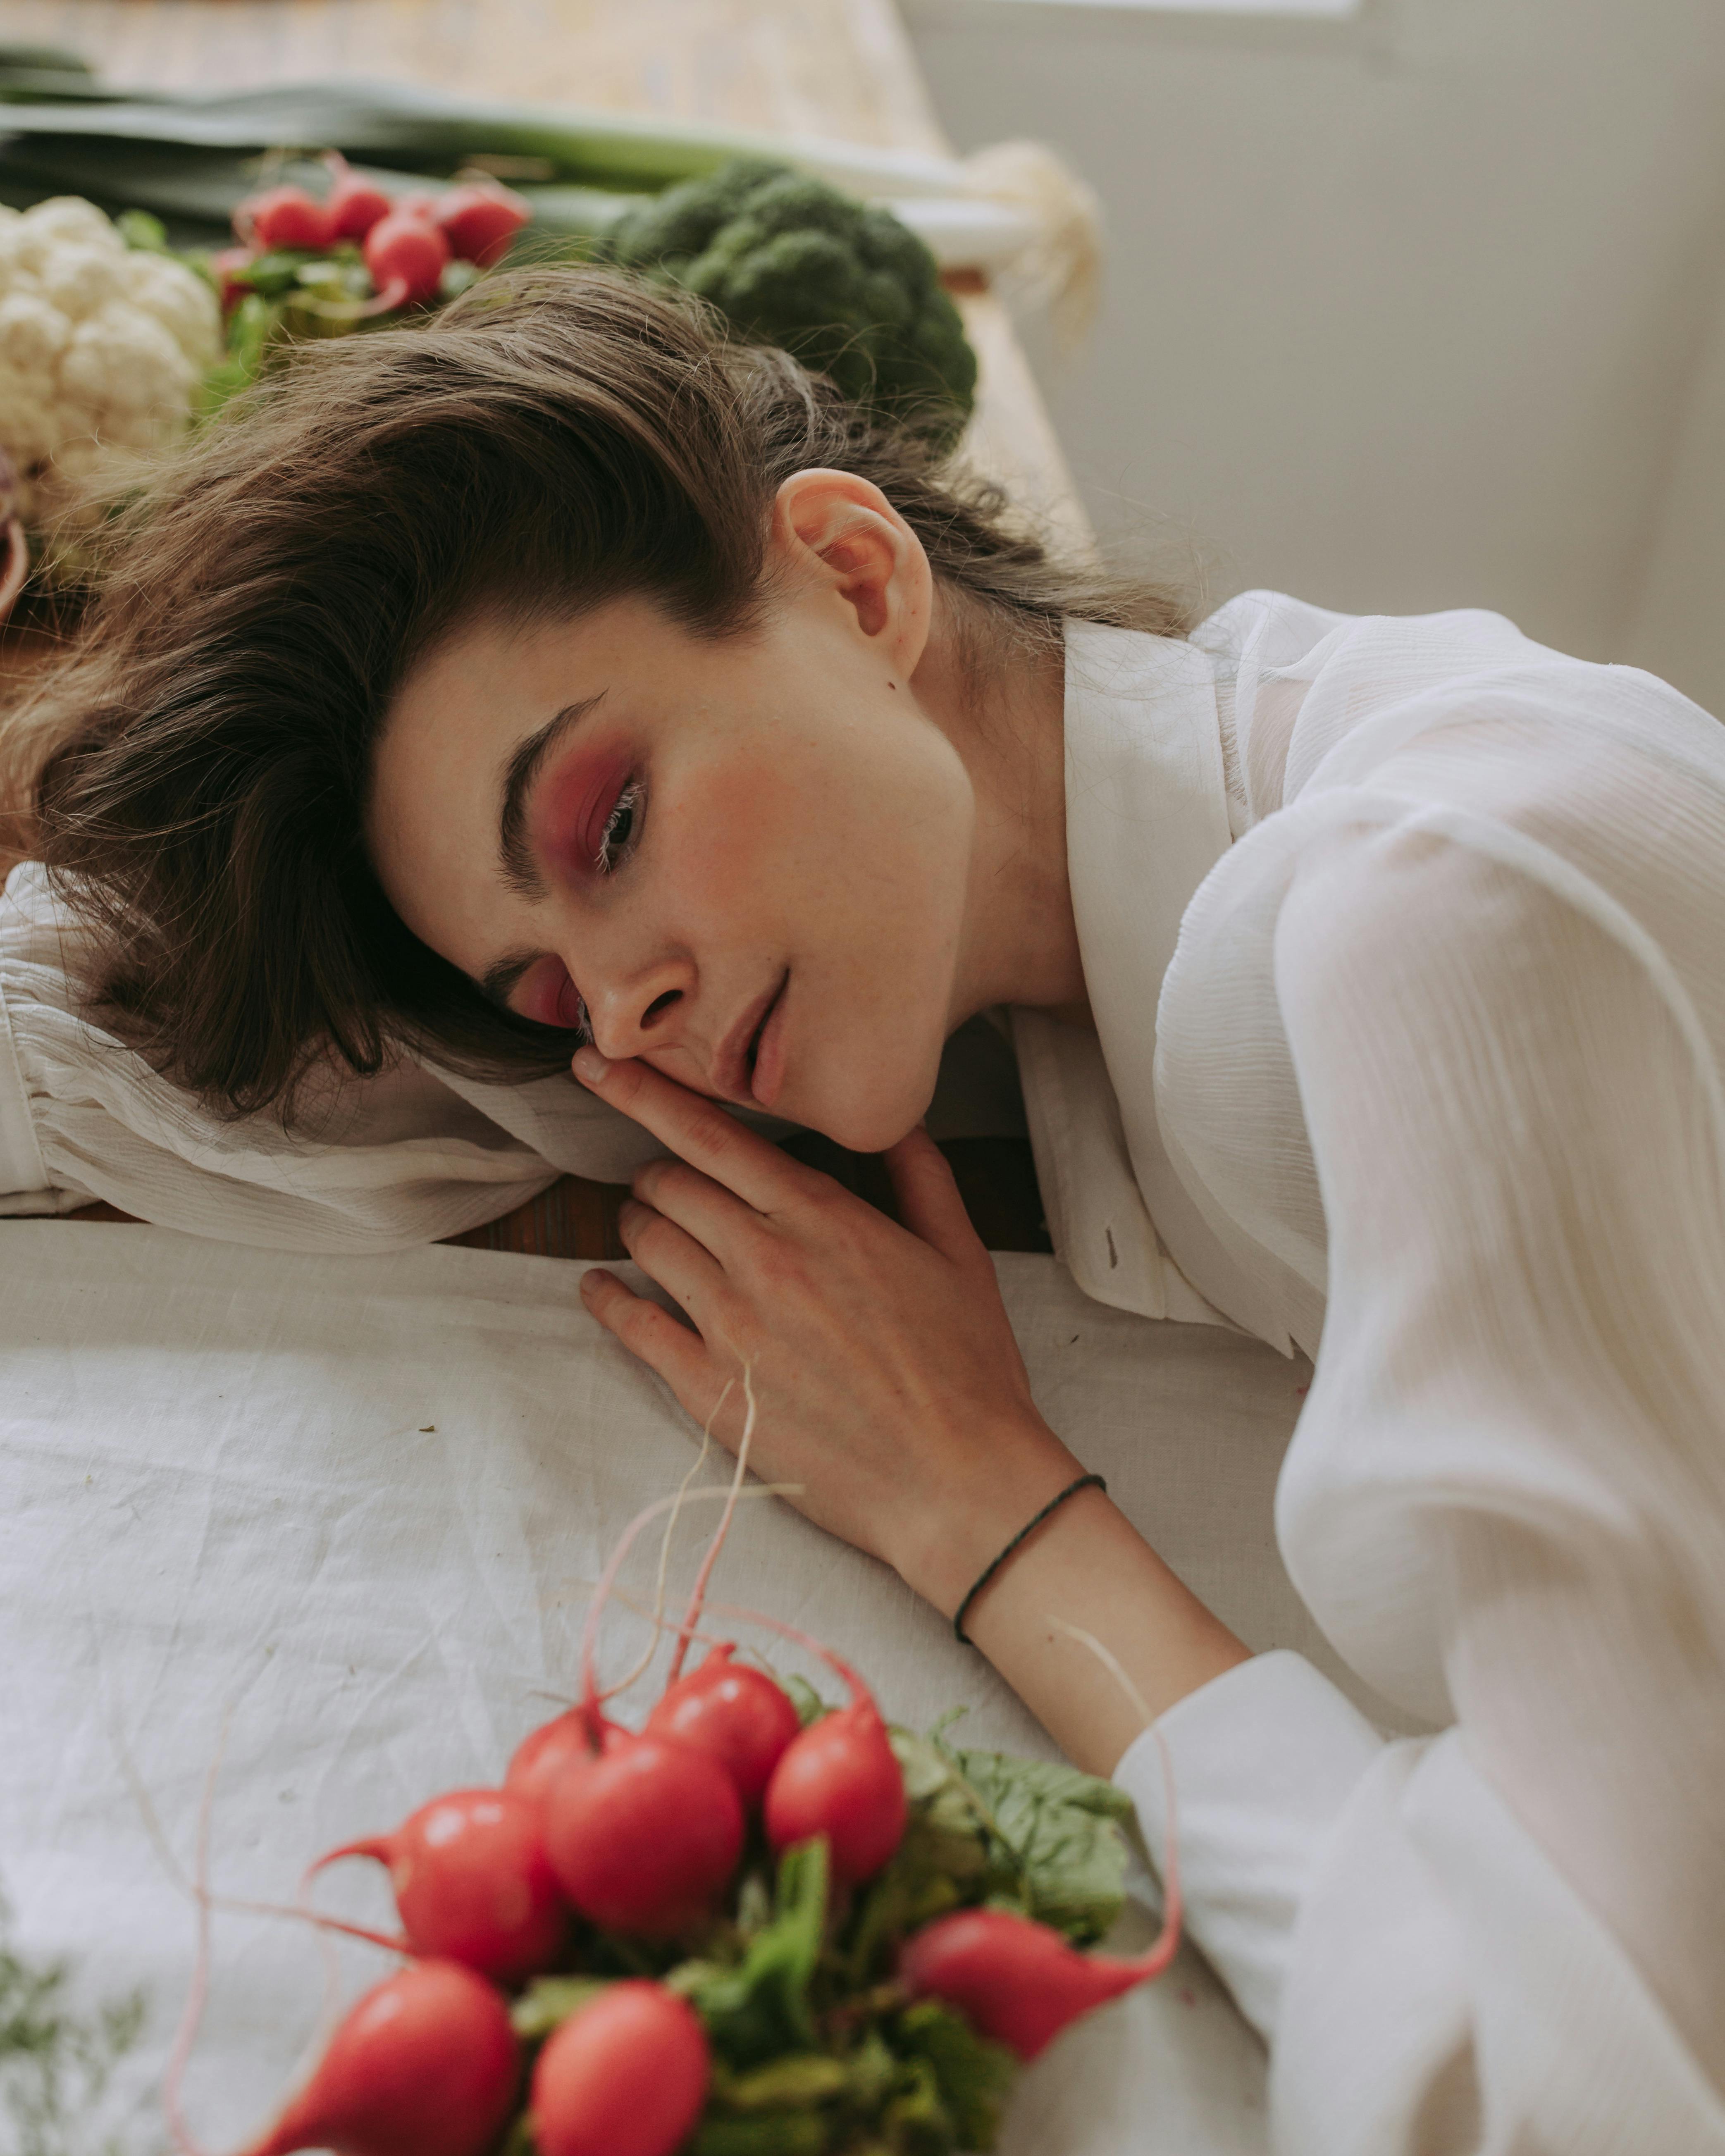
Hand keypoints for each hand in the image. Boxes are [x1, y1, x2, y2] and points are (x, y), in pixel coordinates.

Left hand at [571, 1049, 1084, 1614]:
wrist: (958, 1481)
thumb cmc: (968, 1369)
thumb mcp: (960, 1252)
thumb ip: (919, 1174)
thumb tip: (894, 1117)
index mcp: (821, 1215)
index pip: (709, 1133)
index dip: (643, 1091)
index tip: (599, 1063)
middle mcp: (765, 1258)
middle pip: (668, 1182)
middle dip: (660, 1173)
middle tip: (668, 1183)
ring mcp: (730, 1325)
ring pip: (645, 1241)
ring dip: (638, 1224)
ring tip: (649, 1229)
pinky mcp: (709, 1390)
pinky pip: (629, 1325)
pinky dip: (606, 1297)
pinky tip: (600, 1288)